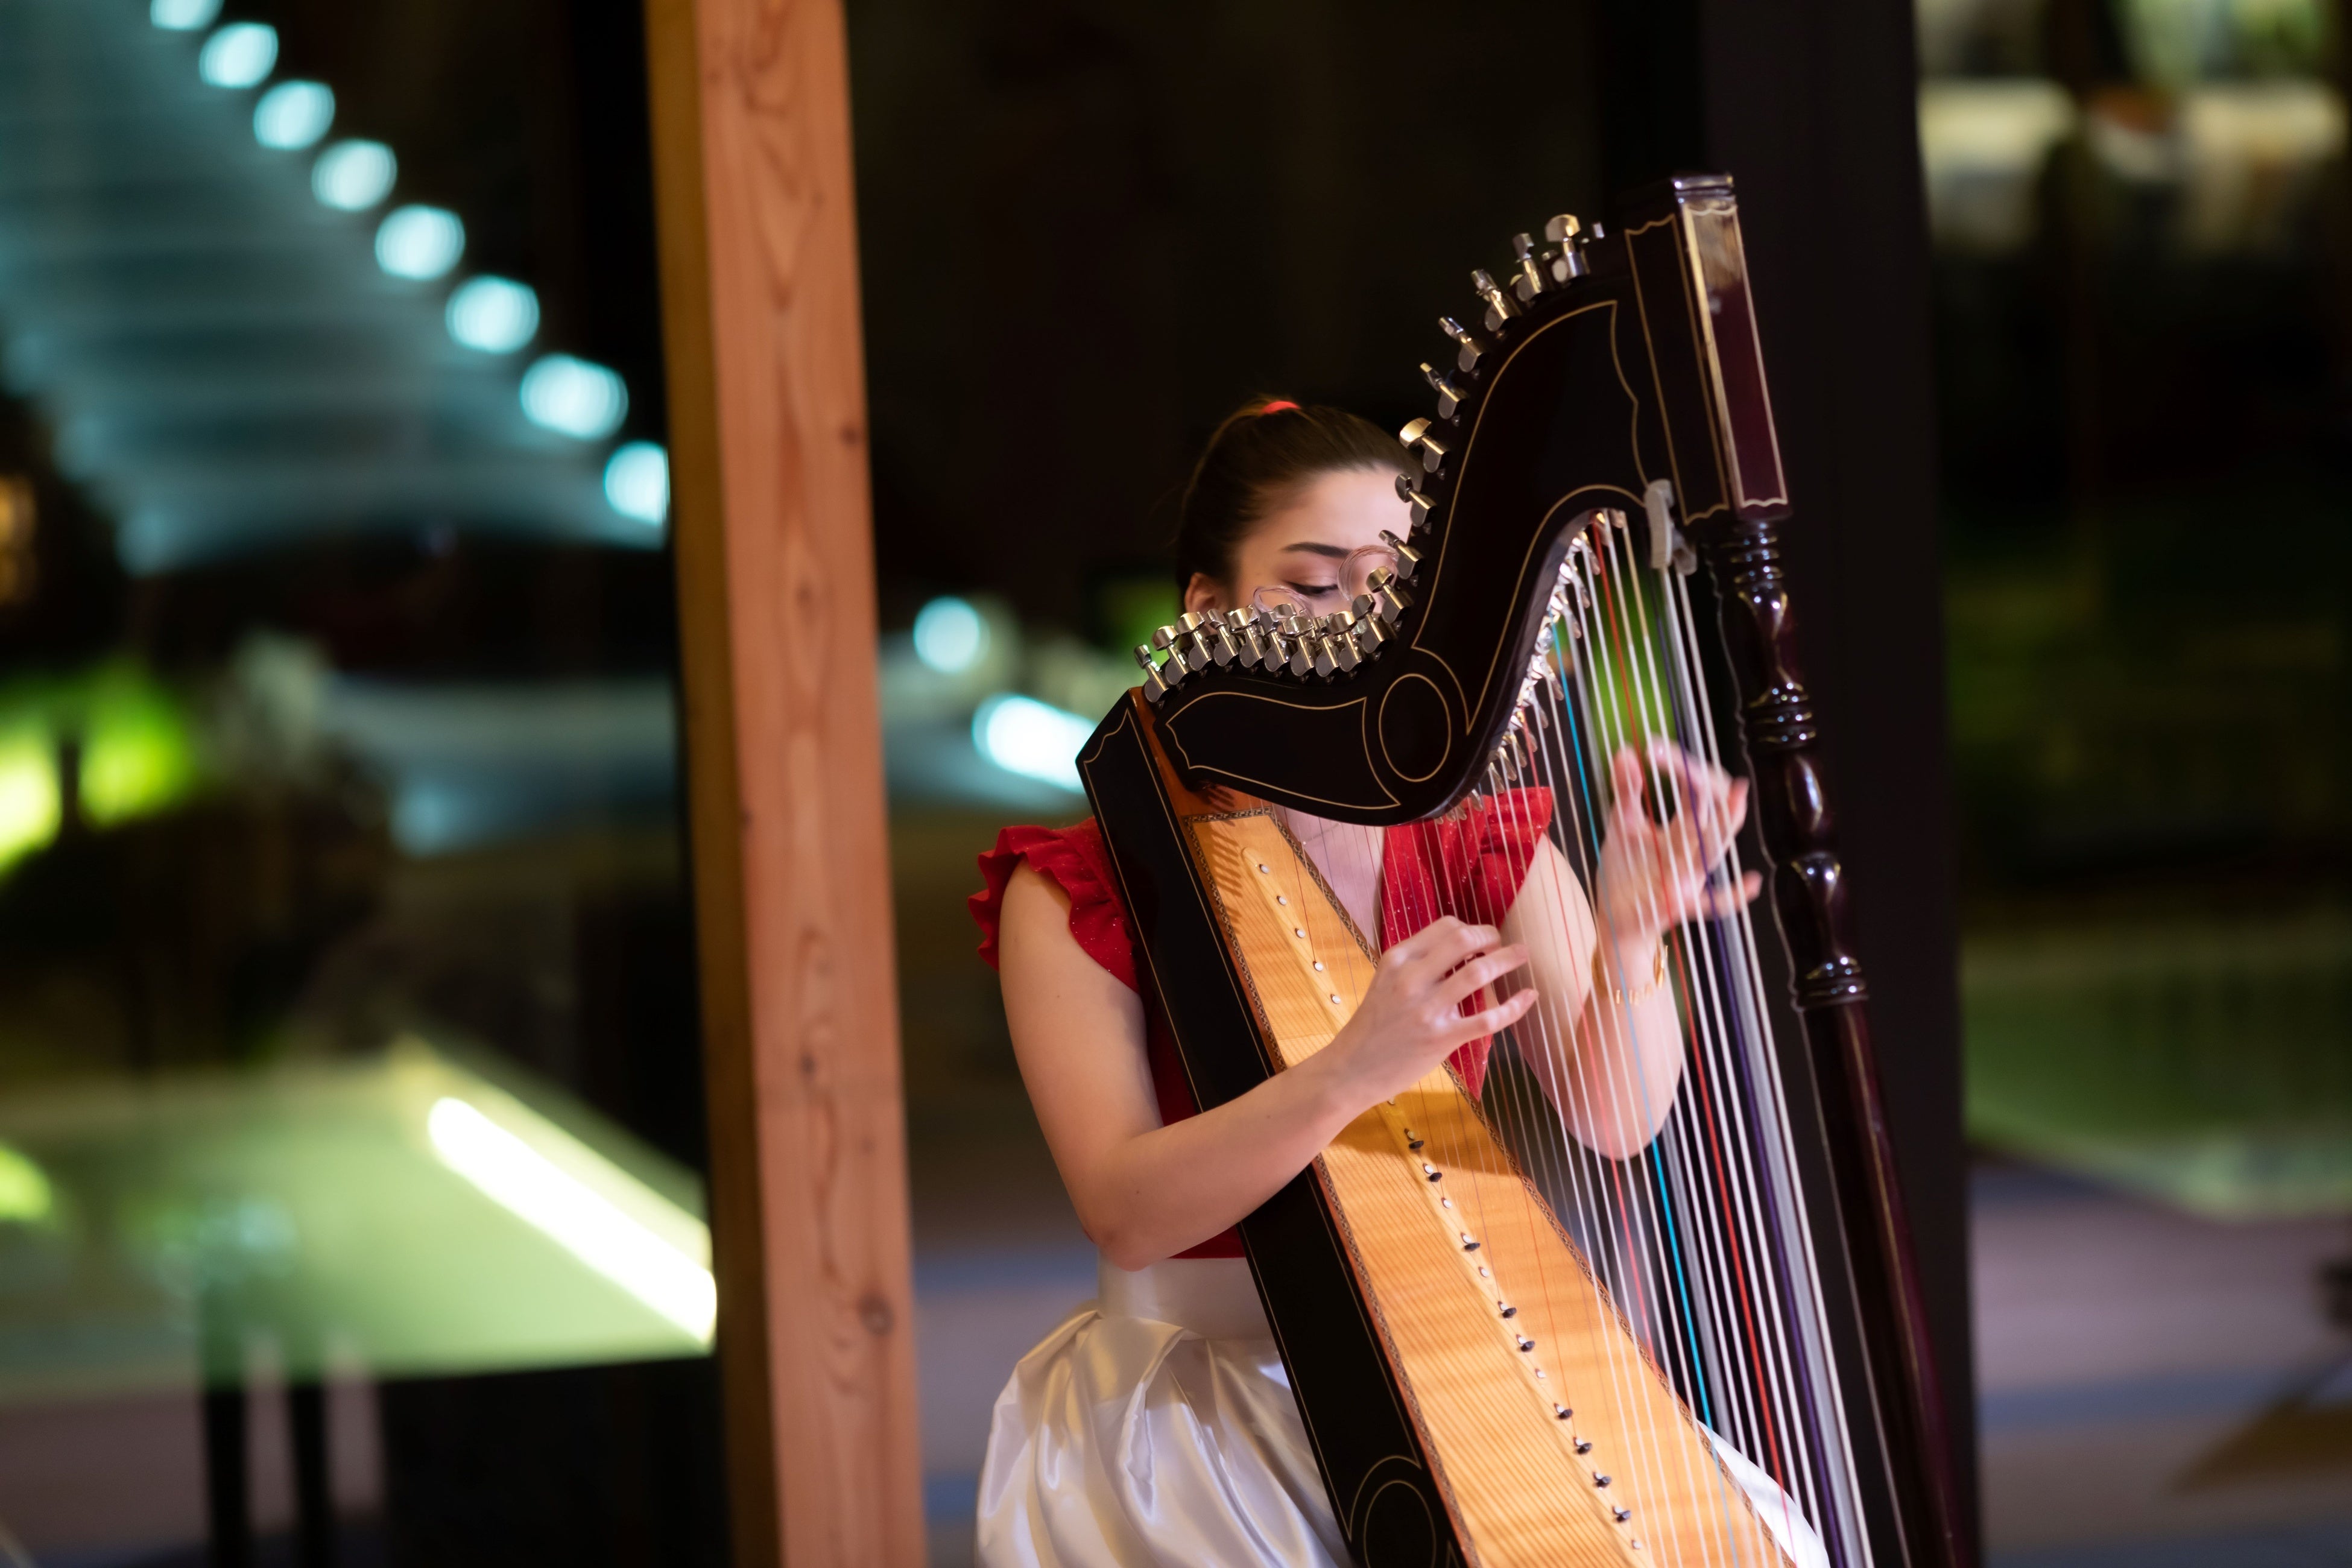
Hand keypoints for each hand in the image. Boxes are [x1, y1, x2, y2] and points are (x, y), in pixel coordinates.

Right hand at [1328, 917, 1533, 1103]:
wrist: (1350, 1070)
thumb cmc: (1371, 1027)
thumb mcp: (1385, 983)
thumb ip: (1417, 966)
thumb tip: (1458, 952)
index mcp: (1397, 960)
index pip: (1445, 927)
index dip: (1471, 928)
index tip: (1481, 938)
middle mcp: (1411, 979)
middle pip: (1464, 940)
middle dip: (1491, 936)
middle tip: (1503, 943)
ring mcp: (1426, 1009)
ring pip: (1478, 972)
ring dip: (1507, 960)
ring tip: (1521, 955)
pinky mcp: (1440, 1039)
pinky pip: (1487, 1018)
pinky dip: (1515, 1006)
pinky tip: (1529, 997)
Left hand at [1594, 743, 1761, 950]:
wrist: (1617, 918)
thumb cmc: (1626, 870)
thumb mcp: (1623, 826)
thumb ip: (1627, 790)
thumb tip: (1628, 750)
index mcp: (1682, 828)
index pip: (1695, 789)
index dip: (1681, 765)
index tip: (1653, 748)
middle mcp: (1692, 849)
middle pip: (1710, 811)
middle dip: (1704, 785)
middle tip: (1686, 765)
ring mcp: (1689, 876)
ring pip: (1713, 847)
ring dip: (1722, 824)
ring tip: (1735, 798)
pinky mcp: (1679, 905)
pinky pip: (1714, 904)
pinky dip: (1735, 895)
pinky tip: (1752, 882)